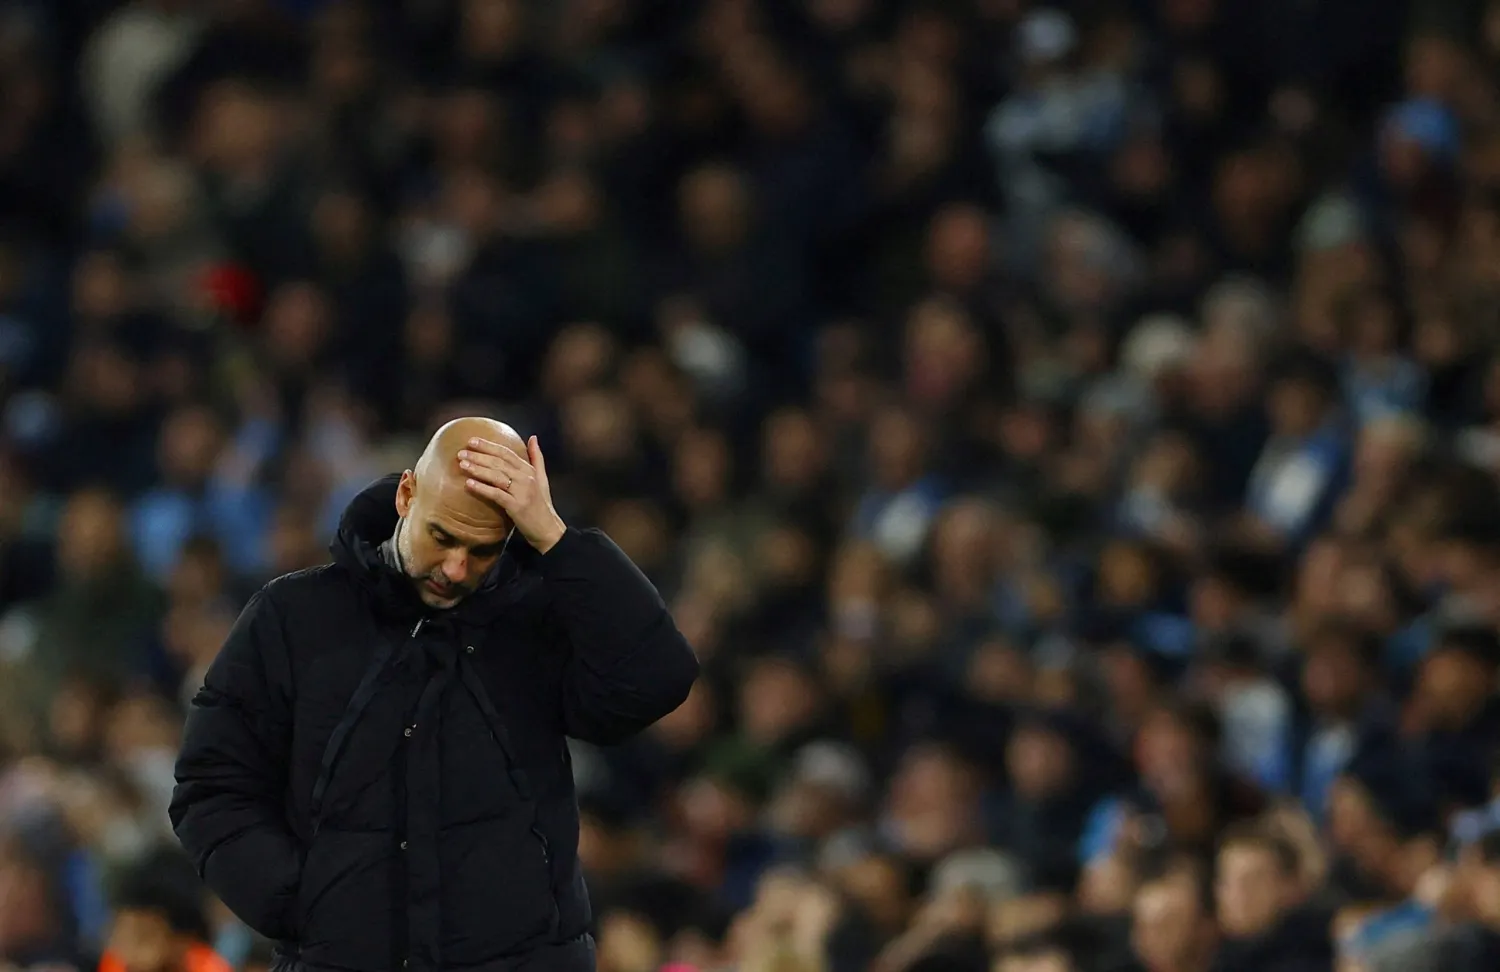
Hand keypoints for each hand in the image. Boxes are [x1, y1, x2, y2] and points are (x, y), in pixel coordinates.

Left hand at [458, 434, 567, 552]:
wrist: (548, 529)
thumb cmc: (542, 504)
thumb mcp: (542, 478)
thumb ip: (537, 457)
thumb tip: (533, 438)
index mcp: (529, 470)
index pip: (506, 453)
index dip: (488, 446)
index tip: (472, 441)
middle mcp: (526, 478)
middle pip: (499, 463)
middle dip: (479, 456)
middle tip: (461, 453)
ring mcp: (522, 492)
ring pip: (497, 476)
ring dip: (478, 469)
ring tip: (462, 464)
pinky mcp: (516, 506)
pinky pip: (496, 494)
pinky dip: (482, 488)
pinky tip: (468, 484)